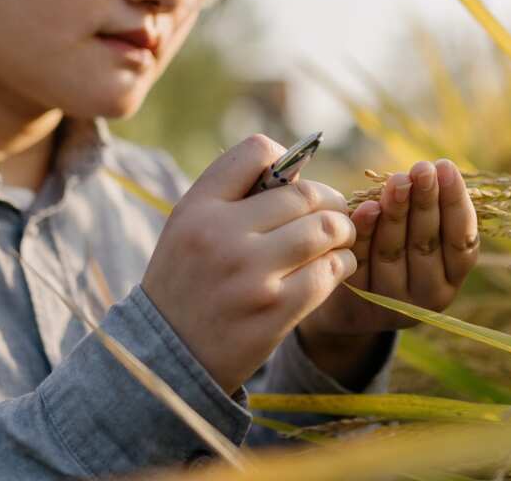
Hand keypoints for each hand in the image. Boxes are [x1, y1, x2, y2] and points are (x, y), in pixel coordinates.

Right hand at [141, 134, 357, 394]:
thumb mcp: (188, 229)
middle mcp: (222, 235)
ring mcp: (250, 275)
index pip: (257, 152)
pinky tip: (335, 266)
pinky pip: (330, 272)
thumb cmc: (187, 284)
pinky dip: (342, 264)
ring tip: (338, 238)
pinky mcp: (275, 311)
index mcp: (198, 208)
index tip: (291, 182)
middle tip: (333, 213)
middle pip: (304, 194)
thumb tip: (296, 168)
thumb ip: (231, 196)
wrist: (168, 357)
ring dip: (342, 232)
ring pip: (325, 230)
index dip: (285, 159)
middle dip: (329, 201)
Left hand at [297, 159, 478, 385]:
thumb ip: (432, 212)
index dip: (455, 203)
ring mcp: (391, 301)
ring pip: (393, 253)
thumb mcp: (423, 238)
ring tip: (398, 180)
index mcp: (451, 278)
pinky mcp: (358, 302)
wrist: (355, 304)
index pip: (461, 241)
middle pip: (426, 244)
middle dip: (425, 202)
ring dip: (396, 213)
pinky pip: (360, 262)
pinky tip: (367, 207)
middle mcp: (427, 294)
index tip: (446, 168)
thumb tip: (437, 170)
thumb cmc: (399, 252)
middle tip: (422, 168)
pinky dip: (364, 233)